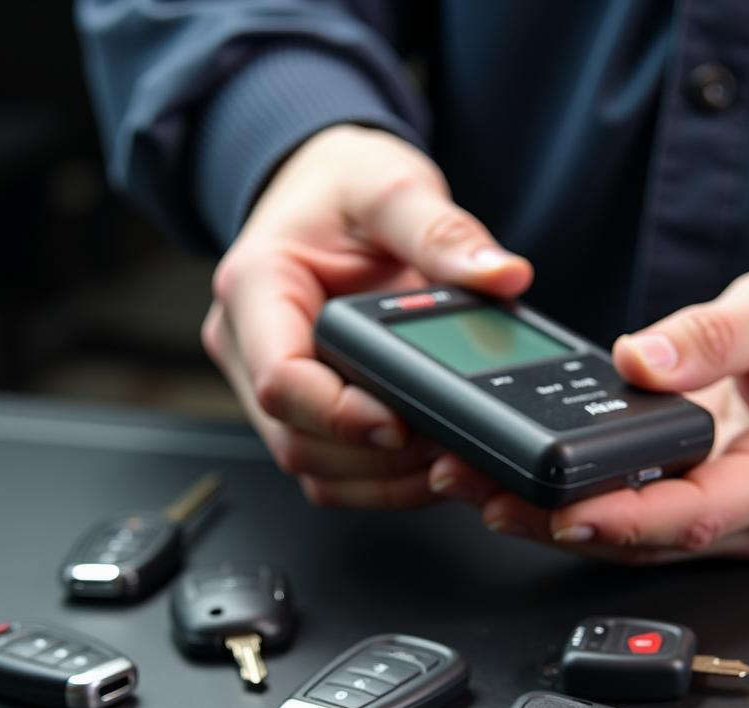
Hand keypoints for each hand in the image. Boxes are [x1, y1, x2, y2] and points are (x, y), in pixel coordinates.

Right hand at [202, 125, 531, 507]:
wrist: (324, 194)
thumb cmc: (339, 188)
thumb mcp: (392, 187)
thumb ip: (442, 232)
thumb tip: (501, 275)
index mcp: (256, 288)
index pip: (282, 381)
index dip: (343, 417)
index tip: (403, 422)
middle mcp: (247, 346)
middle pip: (298, 440)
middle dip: (379, 457)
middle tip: (450, 445)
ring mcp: (269, 385)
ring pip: (315, 467)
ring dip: (385, 478)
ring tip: (449, 456)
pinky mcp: (300, 410)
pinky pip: (332, 469)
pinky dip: (383, 479)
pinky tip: (429, 462)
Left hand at [429, 265, 748, 562]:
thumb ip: (715, 334)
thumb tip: (637, 360)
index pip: (698, 513)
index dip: (623, 519)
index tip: (559, 509)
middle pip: (650, 541)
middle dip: (559, 522)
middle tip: (481, 489)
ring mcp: (734, 527)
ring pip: (635, 545)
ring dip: (555, 523)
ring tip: (480, 488)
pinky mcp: (707, 519)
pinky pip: (639, 526)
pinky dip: (579, 511)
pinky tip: (524, 490)